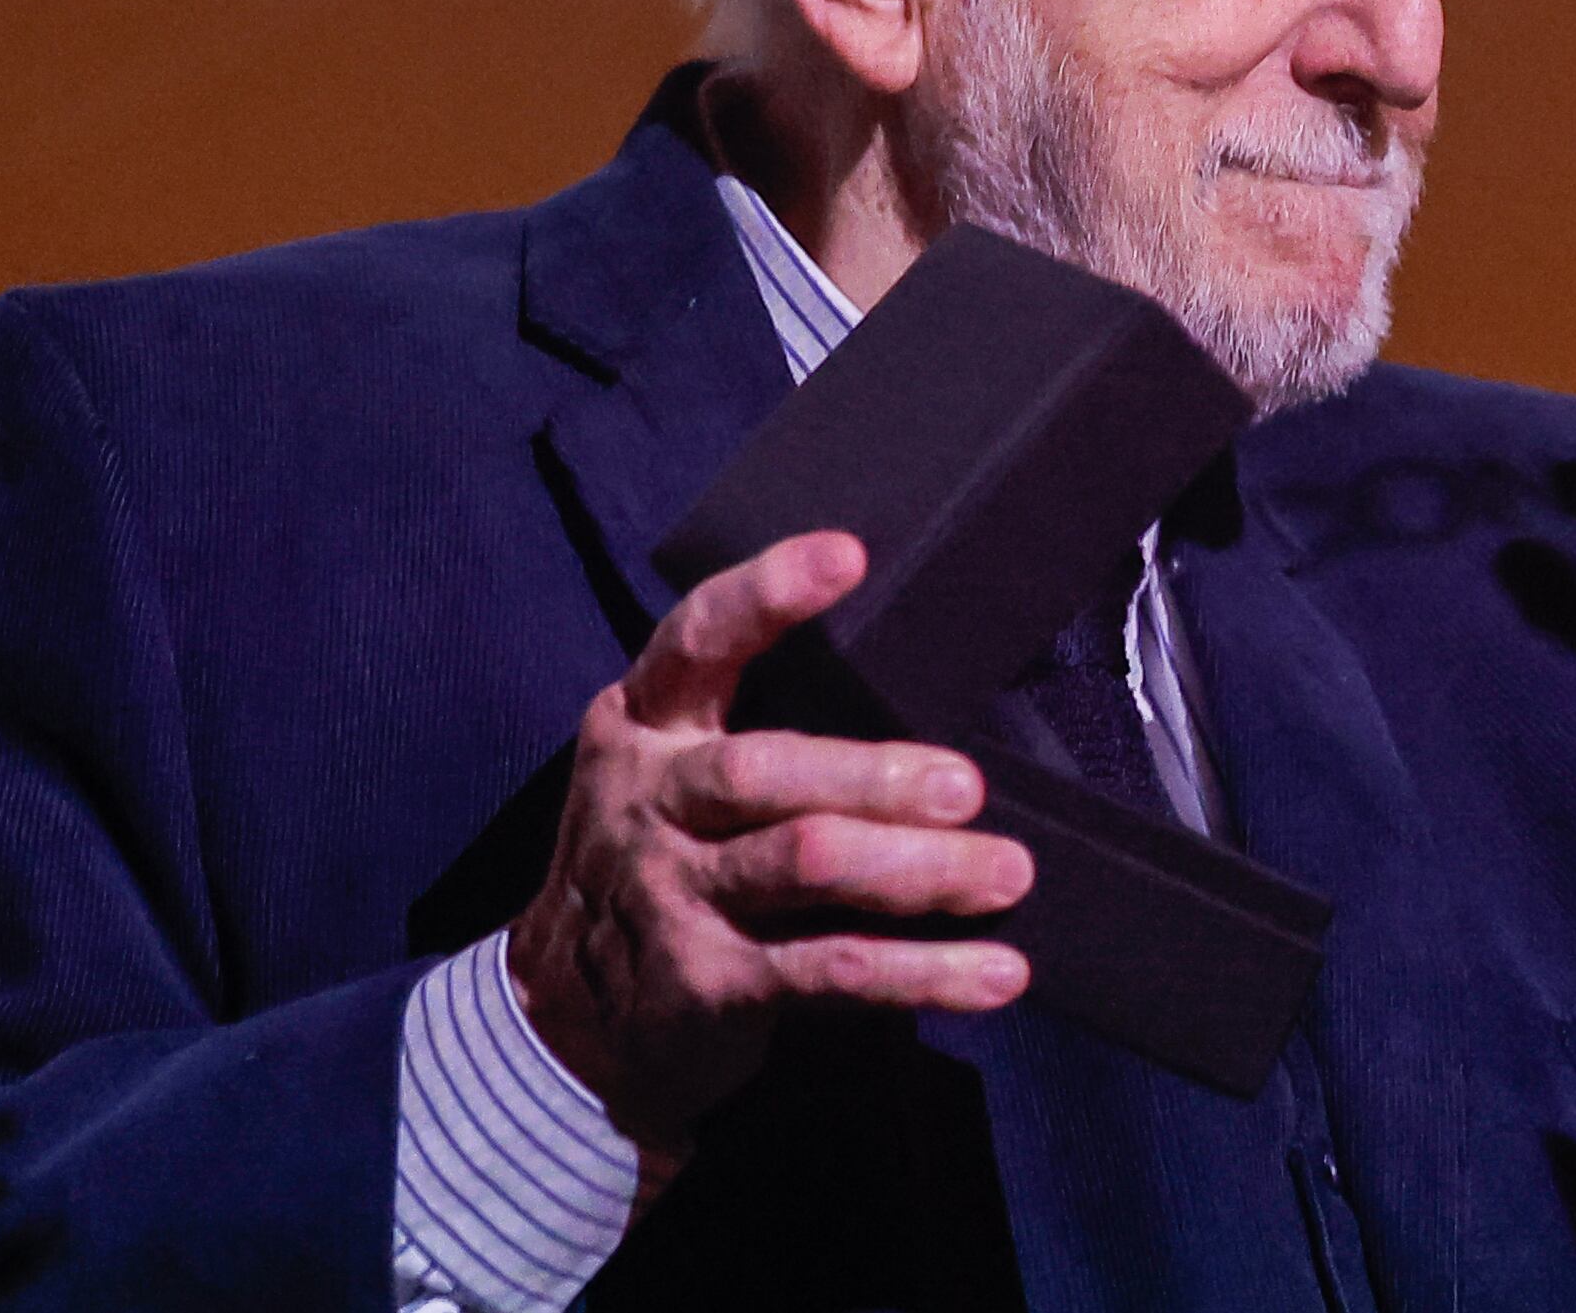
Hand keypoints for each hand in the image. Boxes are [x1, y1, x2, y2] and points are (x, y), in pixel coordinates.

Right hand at [505, 532, 1032, 1170]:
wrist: (567, 1021)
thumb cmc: (663, 862)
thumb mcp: (671, 779)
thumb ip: (761, 735)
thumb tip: (929, 709)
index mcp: (644, 726)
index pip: (695, 640)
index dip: (764, 595)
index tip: (848, 554)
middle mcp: (651, 800)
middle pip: (762, 771)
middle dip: (872, 776)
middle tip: (966, 787)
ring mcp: (672, 895)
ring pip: (807, 864)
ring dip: (921, 870)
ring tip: (1008, 871)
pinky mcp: (709, 983)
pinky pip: (831, 969)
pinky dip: (924, 971)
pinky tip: (999, 971)